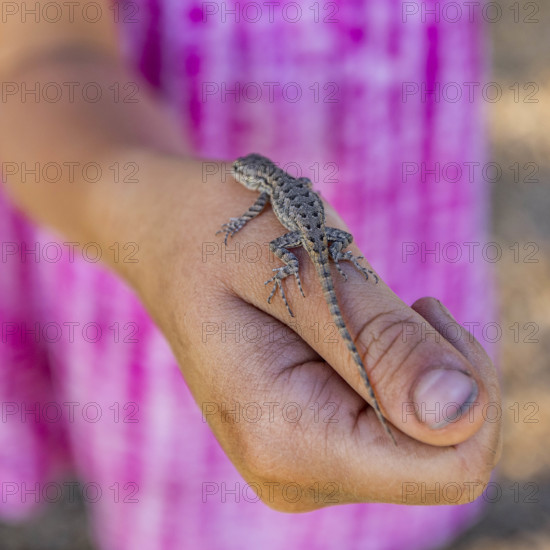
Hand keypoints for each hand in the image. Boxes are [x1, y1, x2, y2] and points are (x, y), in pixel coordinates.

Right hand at [126, 155, 501, 511]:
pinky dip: (394, 377)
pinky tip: (351, 335)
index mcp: (283, 435)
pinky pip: (392, 435)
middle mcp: (289, 473)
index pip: (445, 464)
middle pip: (440, 461)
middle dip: (441, 374)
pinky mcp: (307, 446)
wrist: (168, 239)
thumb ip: (378, 342)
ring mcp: (296, 465)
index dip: (466, 385)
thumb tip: (461, 413)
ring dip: (411, 369)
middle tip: (397, 301)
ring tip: (358, 310)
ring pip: (421, 448)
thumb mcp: (304, 260)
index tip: (422, 305)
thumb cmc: (223, 233)